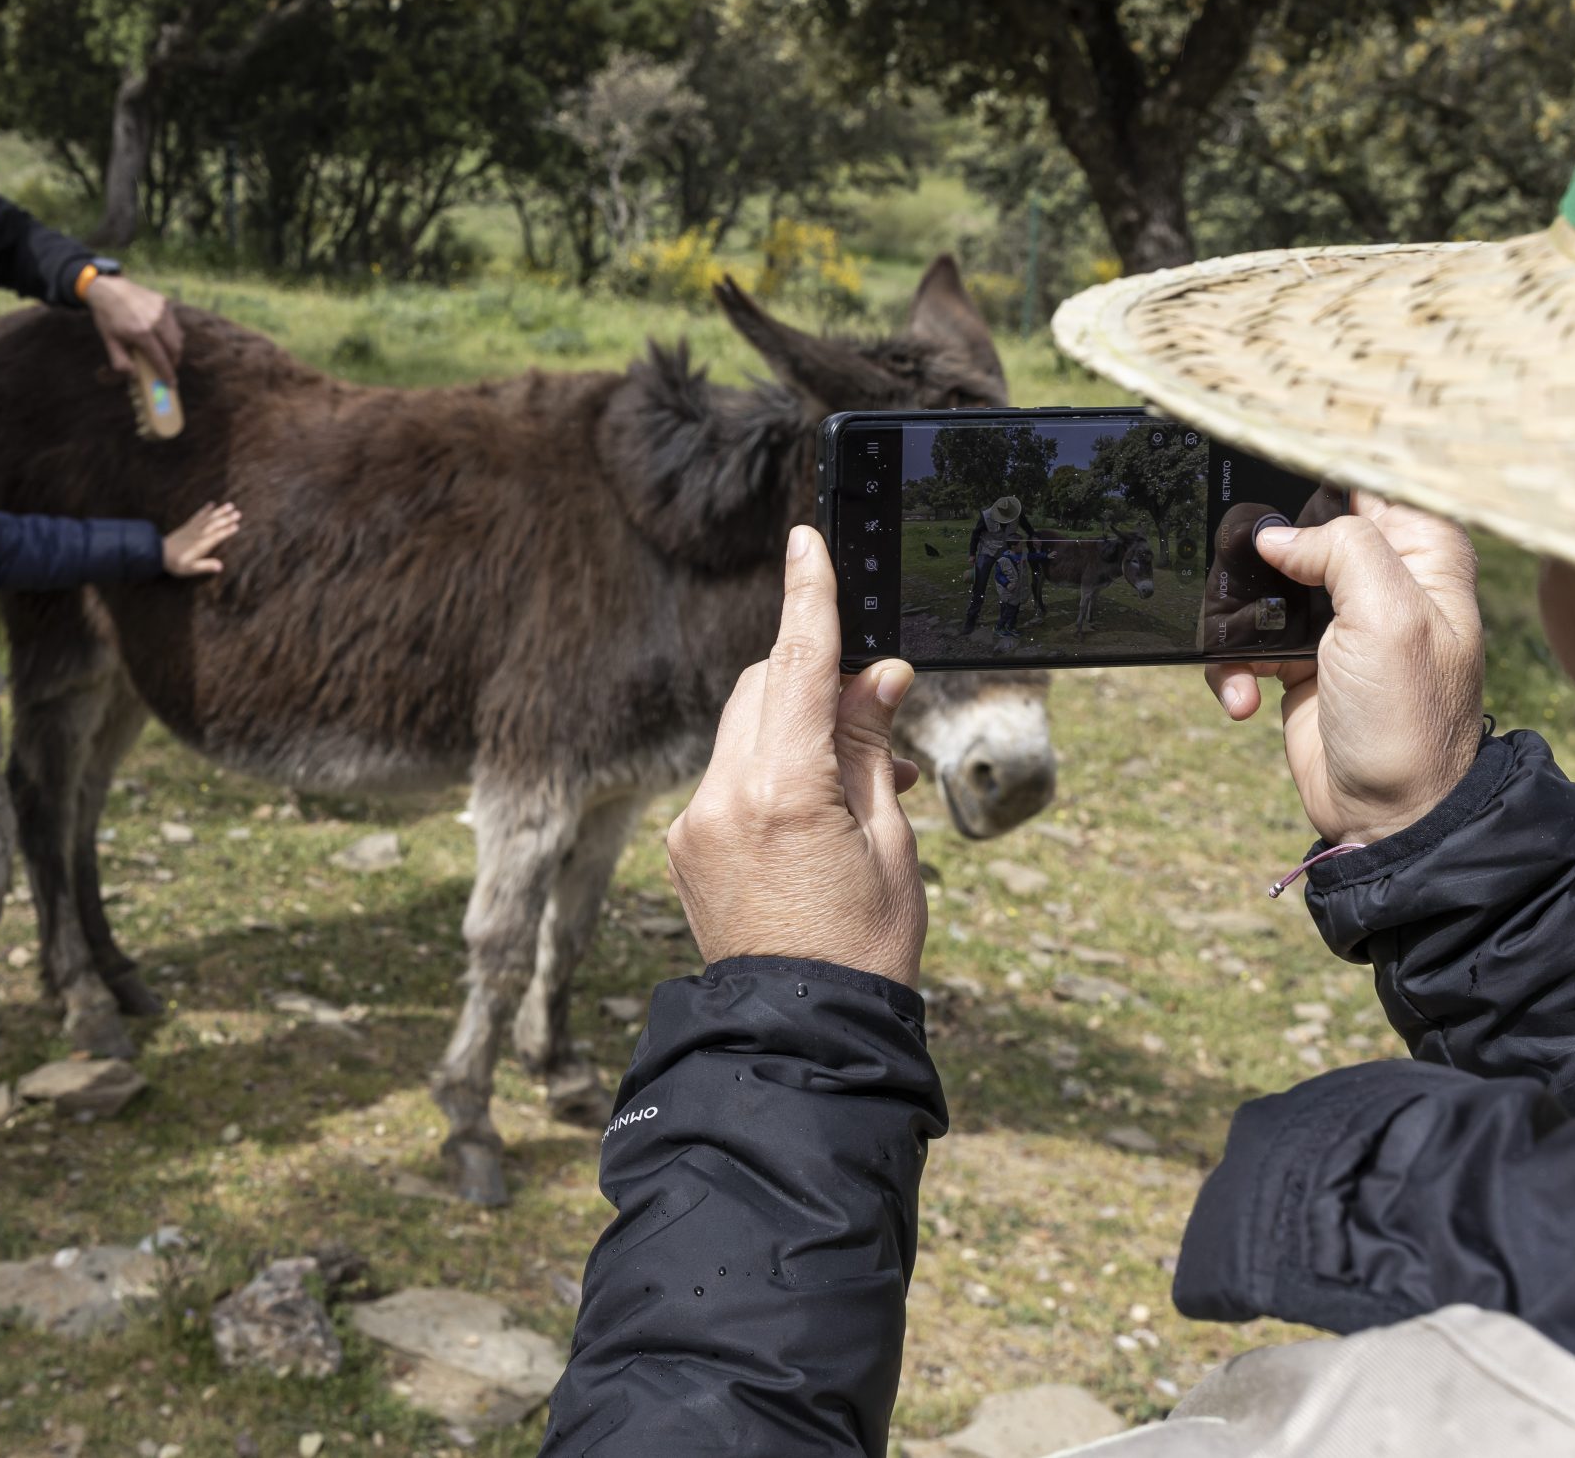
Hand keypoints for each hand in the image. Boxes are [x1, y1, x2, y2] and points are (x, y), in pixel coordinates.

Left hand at [84, 274, 182, 378]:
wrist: (108, 289)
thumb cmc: (108, 317)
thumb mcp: (109, 341)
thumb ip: (120, 361)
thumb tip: (134, 375)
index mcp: (141, 332)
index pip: (160, 358)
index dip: (167, 373)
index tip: (172, 383)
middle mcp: (155, 321)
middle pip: (174, 348)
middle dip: (174, 362)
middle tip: (169, 369)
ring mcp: (161, 310)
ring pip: (178, 336)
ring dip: (175, 349)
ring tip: (166, 354)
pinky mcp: (163, 302)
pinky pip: (174, 324)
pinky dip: (172, 334)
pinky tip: (162, 337)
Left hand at [163, 501, 241, 575]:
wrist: (158, 553)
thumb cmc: (176, 563)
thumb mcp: (190, 568)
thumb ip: (205, 566)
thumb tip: (221, 566)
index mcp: (201, 545)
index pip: (217, 536)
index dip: (227, 531)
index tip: (237, 526)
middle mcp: (198, 534)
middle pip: (215, 524)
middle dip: (227, 518)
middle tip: (238, 513)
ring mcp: (193, 528)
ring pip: (208, 517)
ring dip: (219, 511)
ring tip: (230, 505)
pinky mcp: (187, 526)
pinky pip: (198, 516)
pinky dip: (205, 510)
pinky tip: (211, 504)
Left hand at [665, 525, 926, 984]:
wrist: (797, 1034)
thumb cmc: (862, 945)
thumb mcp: (889, 841)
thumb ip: (870, 749)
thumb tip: (874, 675)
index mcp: (782, 790)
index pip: (800, 666)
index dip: (808, 597)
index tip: (805, 540)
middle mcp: (722, 796)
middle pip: (767, 689)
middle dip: (819, 683)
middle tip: (883, 717)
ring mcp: (694, 822)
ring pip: (746, 731)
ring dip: (799, 733)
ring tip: (866, 785)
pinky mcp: (684, 846)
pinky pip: (728, 778)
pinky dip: (772, 774)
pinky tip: (817, 819)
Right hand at [1207, 493, 1483, 845]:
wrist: (1386, 813)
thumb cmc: (1407, 719)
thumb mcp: (1389, 617)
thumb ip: (1342, 551)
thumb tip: (1276, 534)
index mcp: (1421, 554)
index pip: (1365, 487)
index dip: (1313, 490)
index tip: (1266, 502)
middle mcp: (1380, 581)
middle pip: (1298, 533)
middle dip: (1256, 561)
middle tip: (1242, 586)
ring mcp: (1336, 624)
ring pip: (1258, 587)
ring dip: (1234, 624)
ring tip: (1244, 665)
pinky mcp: (1298, 663)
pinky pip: (1242, 643)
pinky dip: (1231, 670)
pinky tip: (1245, 699)